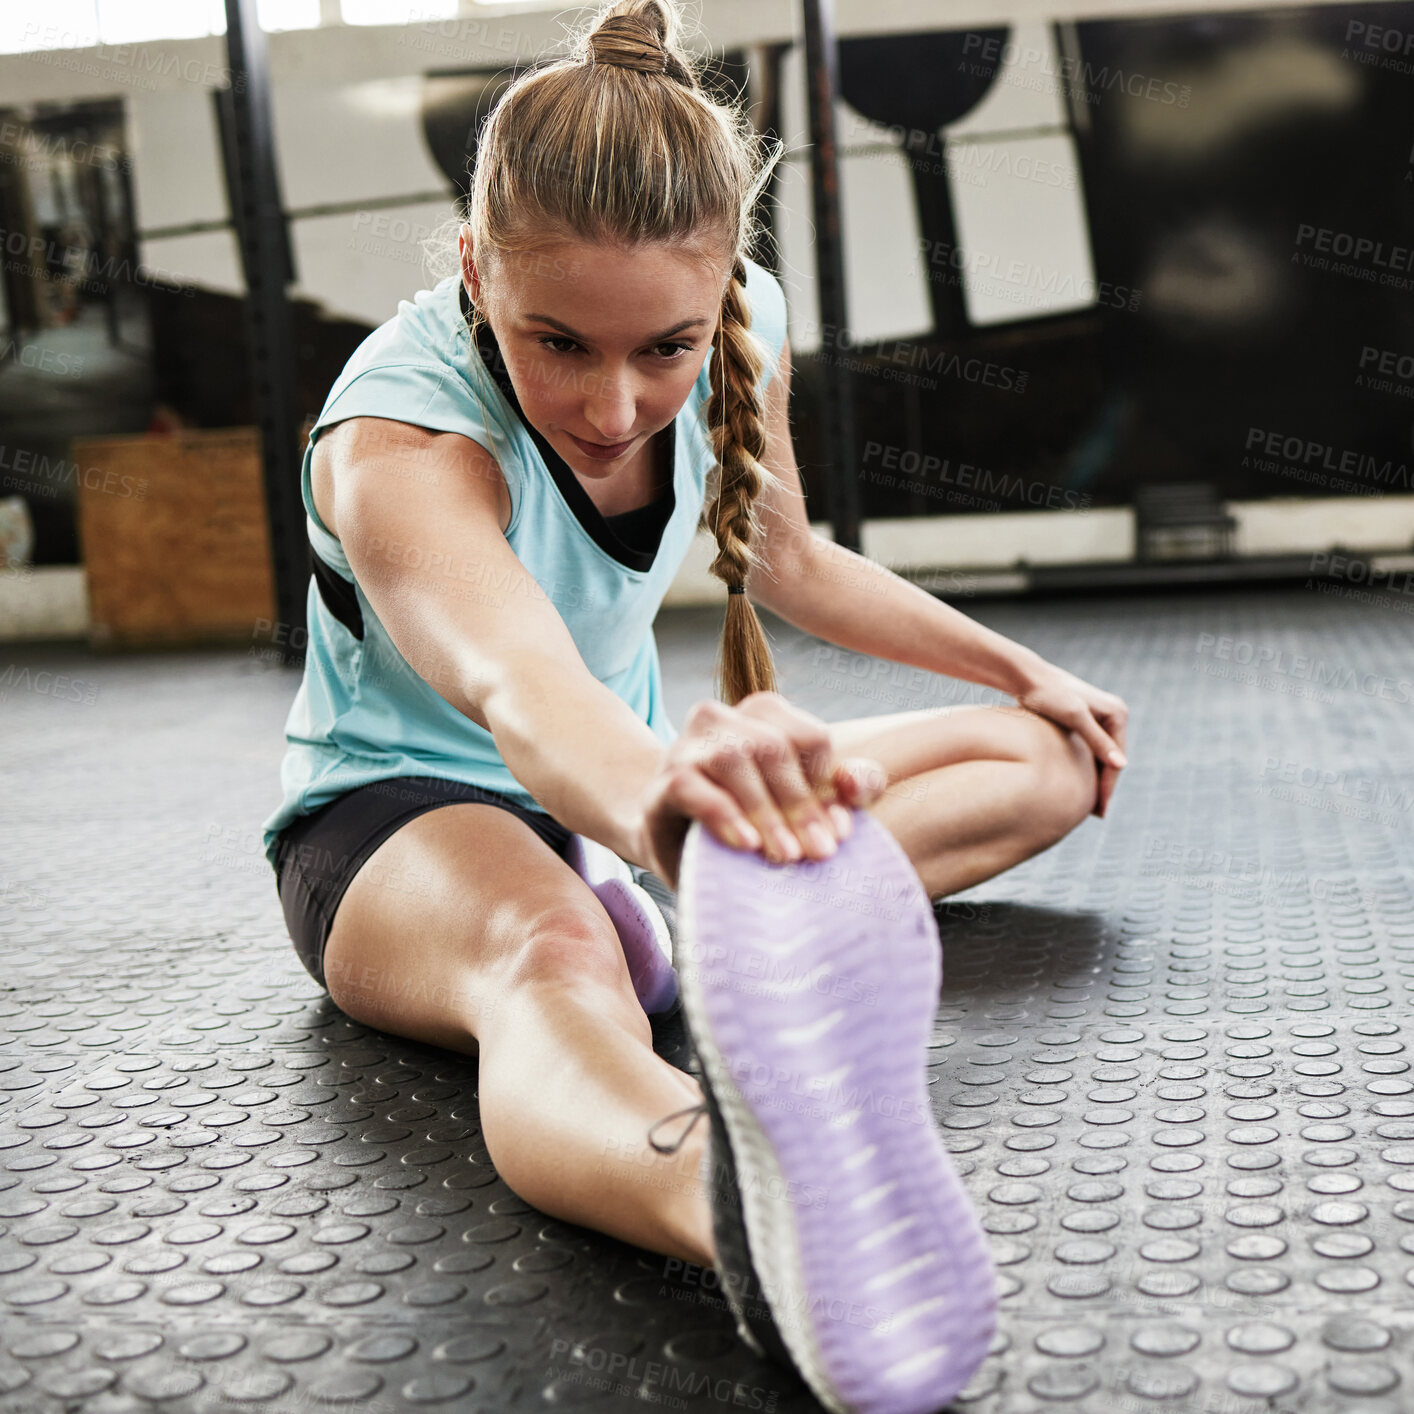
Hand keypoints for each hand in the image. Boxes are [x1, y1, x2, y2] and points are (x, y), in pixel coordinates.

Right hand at [635, 691, 889, 890]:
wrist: (678, 845)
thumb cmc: (751, 823)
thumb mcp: (802, 807)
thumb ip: (844, 790)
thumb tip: (854, 785)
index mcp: (763, 715)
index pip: (809, 736)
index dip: (827, 784)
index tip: (838, 831)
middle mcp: (721, 719)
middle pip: (773, 747)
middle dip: (800, 804)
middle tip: (818, 853)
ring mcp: (685, 746)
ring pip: (732, 758)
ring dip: (765, 812)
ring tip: (784, 855)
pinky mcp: (662, 782)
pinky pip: (690, 786)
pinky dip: (723, 815)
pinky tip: (746, 844)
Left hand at [1012, 661, 1128, 818]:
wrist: (1025, 677)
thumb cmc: (1047, 694)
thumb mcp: (1073, 717)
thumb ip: (1096, 741)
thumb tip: (1121, 765)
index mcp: (1117, 713)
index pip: (1116, 759)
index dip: (1108, 786)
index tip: (1101, 810)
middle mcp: (1114, 714)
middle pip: (1111, 759)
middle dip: (1104, 786)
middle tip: (1097, 815)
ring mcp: (1100, 717)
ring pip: (1100, 756)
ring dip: (1095, 779)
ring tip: (1088, 807)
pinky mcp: (1084, 720)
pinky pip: (1089, 750)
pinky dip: (1085, 768)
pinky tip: (1077, 785)